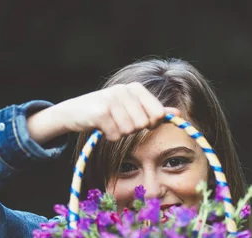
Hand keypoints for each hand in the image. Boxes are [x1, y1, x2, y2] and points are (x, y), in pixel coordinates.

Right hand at [27, 82, 180, 143]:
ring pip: (130, 131)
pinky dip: (109, 136)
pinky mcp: (101, 112)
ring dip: (119, 133)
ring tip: (110, 123)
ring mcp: (112, 100)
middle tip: (119, 121)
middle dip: (132, 129)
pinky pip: (116, 135)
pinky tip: (102, 127)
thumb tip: (178, 113)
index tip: (139, 122)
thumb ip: (154, 110)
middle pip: (144, 124)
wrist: (73, 112)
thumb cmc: (106, 111)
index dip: (151, 123)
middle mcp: (125, 90)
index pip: (158, 113)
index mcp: (136, 88)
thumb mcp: (131, 107)